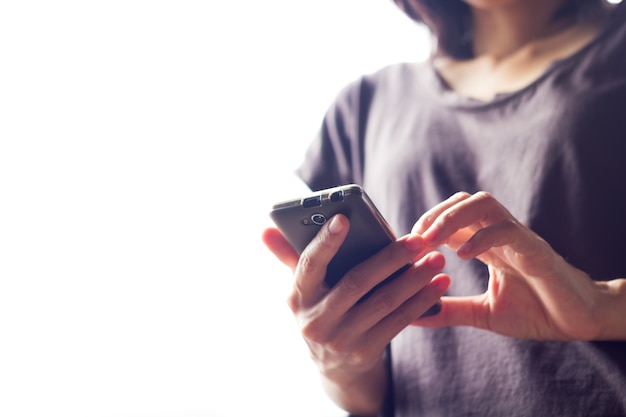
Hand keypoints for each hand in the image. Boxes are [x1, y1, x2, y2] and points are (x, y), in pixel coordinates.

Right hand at [262, 214, 448, 413]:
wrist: (334, 367)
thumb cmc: (321, 310)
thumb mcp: (304, 289)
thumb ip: (290, 256)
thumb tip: (266, 228)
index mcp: (298, 296)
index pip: (308, 265)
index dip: (325, 242)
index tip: (344, 217)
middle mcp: (315, 320)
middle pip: (356, 283)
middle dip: (390, 259)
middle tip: (418, 240)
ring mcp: (341, 339)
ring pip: (383, 302)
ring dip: (414, 279)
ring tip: (436, 259)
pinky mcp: (365, 351)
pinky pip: (398, 322)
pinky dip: (420, 301)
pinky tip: (438, 285)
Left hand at [411, 191, 621, 340]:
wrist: (579, 321)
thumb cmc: (536, 312)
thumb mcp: (483, 313)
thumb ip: (451, 310)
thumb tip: (414, 316)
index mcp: (487, 244)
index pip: (451, 217)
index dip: (425, 225)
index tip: (406, 247)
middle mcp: (500, 233)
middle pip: (462, 200)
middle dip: (433, 215)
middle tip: (414, 242)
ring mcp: (518, 237)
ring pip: (483, 203)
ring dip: (451, 217)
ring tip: (432, 241)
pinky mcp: (536, 250)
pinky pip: (507, 230)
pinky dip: (481, 237)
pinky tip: (462, 256)